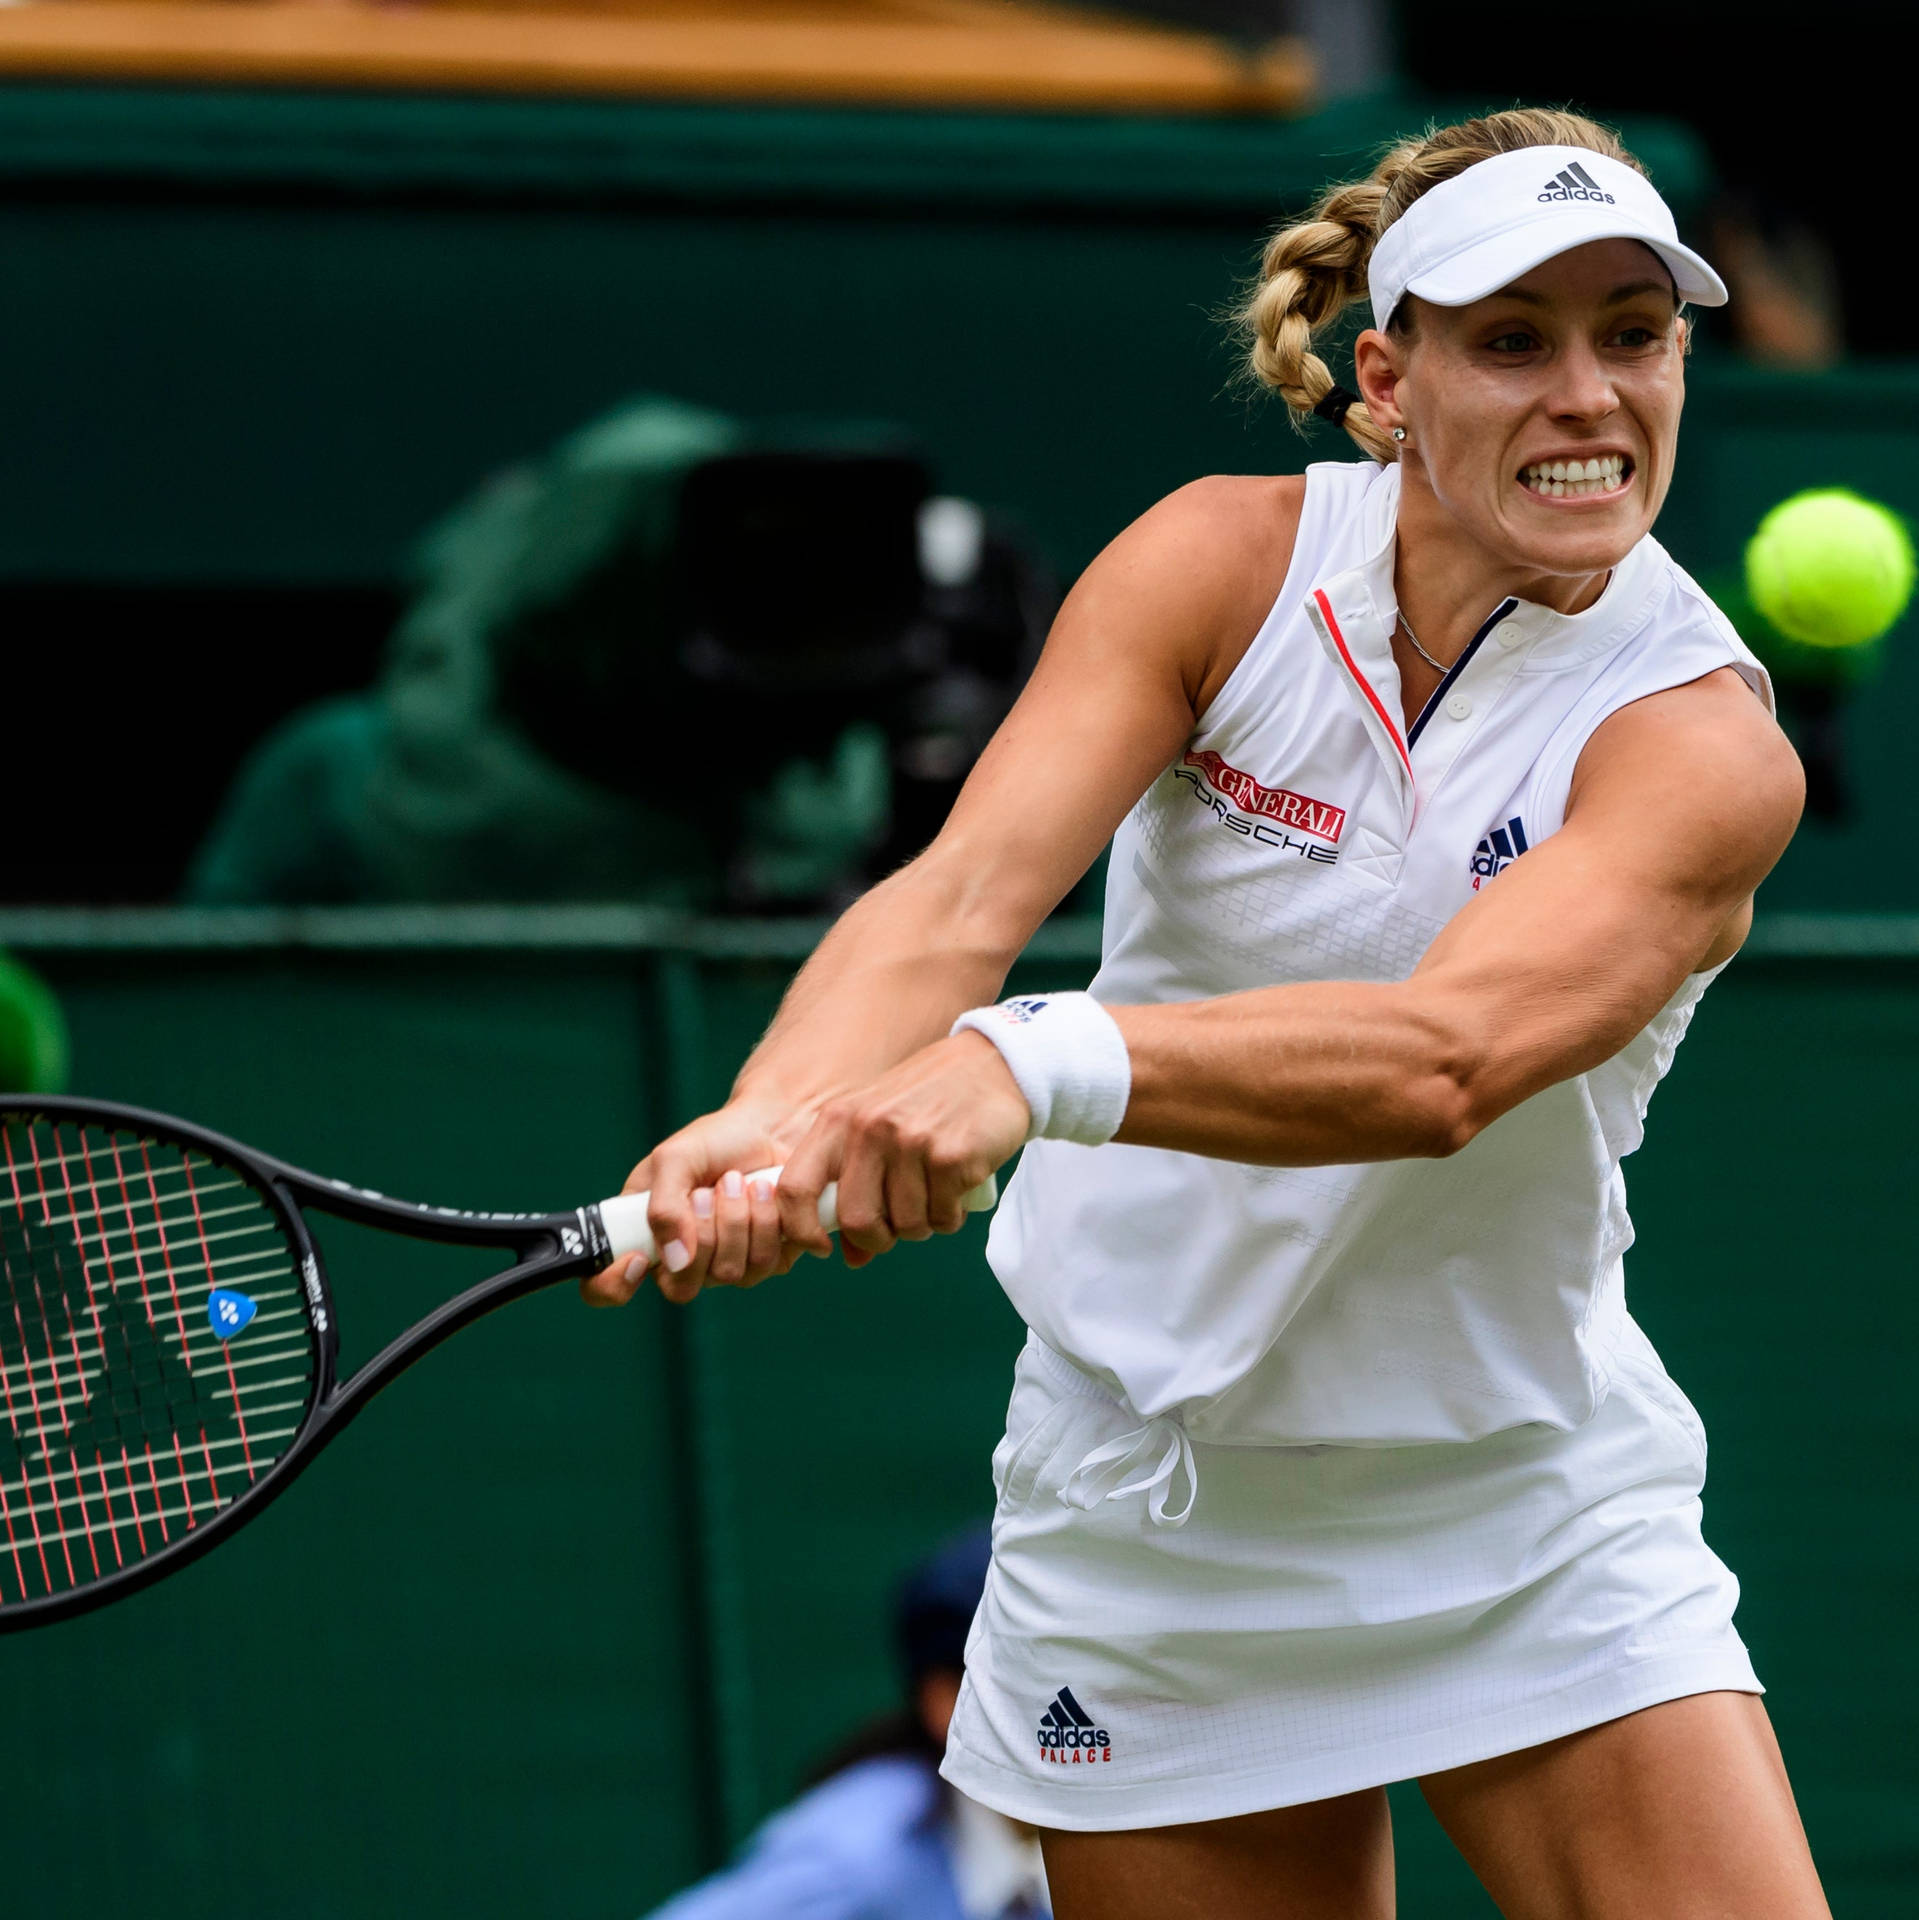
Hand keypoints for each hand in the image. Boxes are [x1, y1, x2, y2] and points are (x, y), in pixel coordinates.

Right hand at [580, 1097, 809, 1308]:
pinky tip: (764, 1191)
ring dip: (736, 1219)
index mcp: (642, 1237)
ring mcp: (723, 1266)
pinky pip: (764, 1263)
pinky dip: (765, 1221)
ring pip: (727, 1274)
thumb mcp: (675, 1160)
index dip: (614, 1286)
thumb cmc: (714, 1142)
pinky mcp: (765, 1261)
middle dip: (700, 1233)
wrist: (770, 1128)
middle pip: (681, 1287)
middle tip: (706, 1191)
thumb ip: (664, 1207)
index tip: (638, 1259)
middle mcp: (680, 1262)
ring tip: (738, 1180)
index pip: (607, 1288)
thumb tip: (674, 1259)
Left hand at [775, 1032, 1030, 1268]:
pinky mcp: (951, 1157)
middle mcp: (870, 1129)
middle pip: (857, 1220)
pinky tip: (957, 1189)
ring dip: (923, 1224)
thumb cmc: (929, 1100)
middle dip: (878, 1238)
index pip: (795, 1186)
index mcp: (839, 1120)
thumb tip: (852, 1257)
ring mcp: (911, 1142)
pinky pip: (943, 1217)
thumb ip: (857, 1183)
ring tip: (935, 1196)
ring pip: (906, 1225)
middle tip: (897, 1228)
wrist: (993, 1064)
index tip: (823, 1245)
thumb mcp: (880, 1126)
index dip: (801, 1228)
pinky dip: (951, 1216)